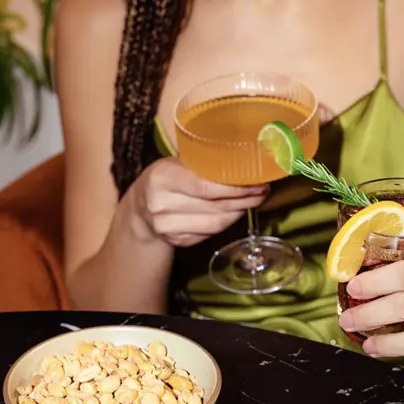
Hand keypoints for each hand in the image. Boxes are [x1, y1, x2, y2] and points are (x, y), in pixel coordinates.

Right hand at [133, 157, 268, 247]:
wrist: (141, 209)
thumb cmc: (166, 179)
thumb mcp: (176, 164)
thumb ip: (202, 164)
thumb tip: (244, 161)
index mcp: (161, 178)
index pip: (204, 186)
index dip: (233, 187)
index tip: (256, 182)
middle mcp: (161, 204)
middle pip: (214, 206)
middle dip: (244, 199)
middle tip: (262, 191)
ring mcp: (168, 227)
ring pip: (216, 223)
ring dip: (239, 212)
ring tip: (253, 201)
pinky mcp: (177, 241)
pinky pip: (211, 233)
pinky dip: (227, 222)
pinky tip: (235, 212)